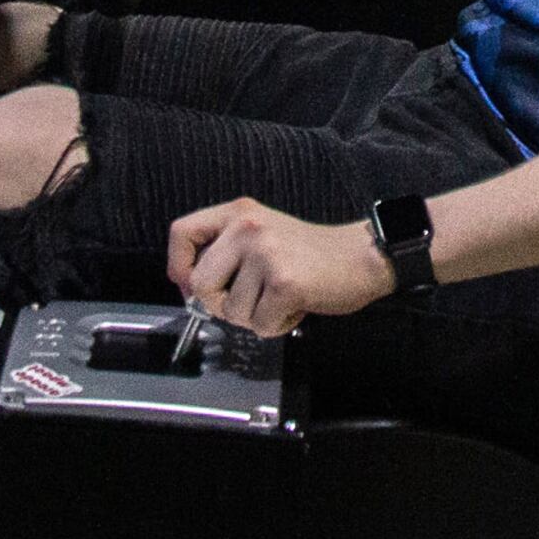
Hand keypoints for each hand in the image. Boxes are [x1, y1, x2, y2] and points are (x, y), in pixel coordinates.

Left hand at [168, 198, 393, 334]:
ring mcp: (266, 254)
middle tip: (250, 301)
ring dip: (255, 317)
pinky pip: (260, 324)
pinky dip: (276, 325)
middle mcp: (247, 228)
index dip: (179, 266)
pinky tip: (294, 306)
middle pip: (199, 283)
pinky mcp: (285, 283)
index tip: (190, 285)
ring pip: (231, 311)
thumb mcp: (261, 234)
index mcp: (238, 213)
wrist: (360, 256)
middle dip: (220, 304)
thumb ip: (226, 251)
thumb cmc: (310, 253)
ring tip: (280, 298)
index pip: (181, 233)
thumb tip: (189, 287)